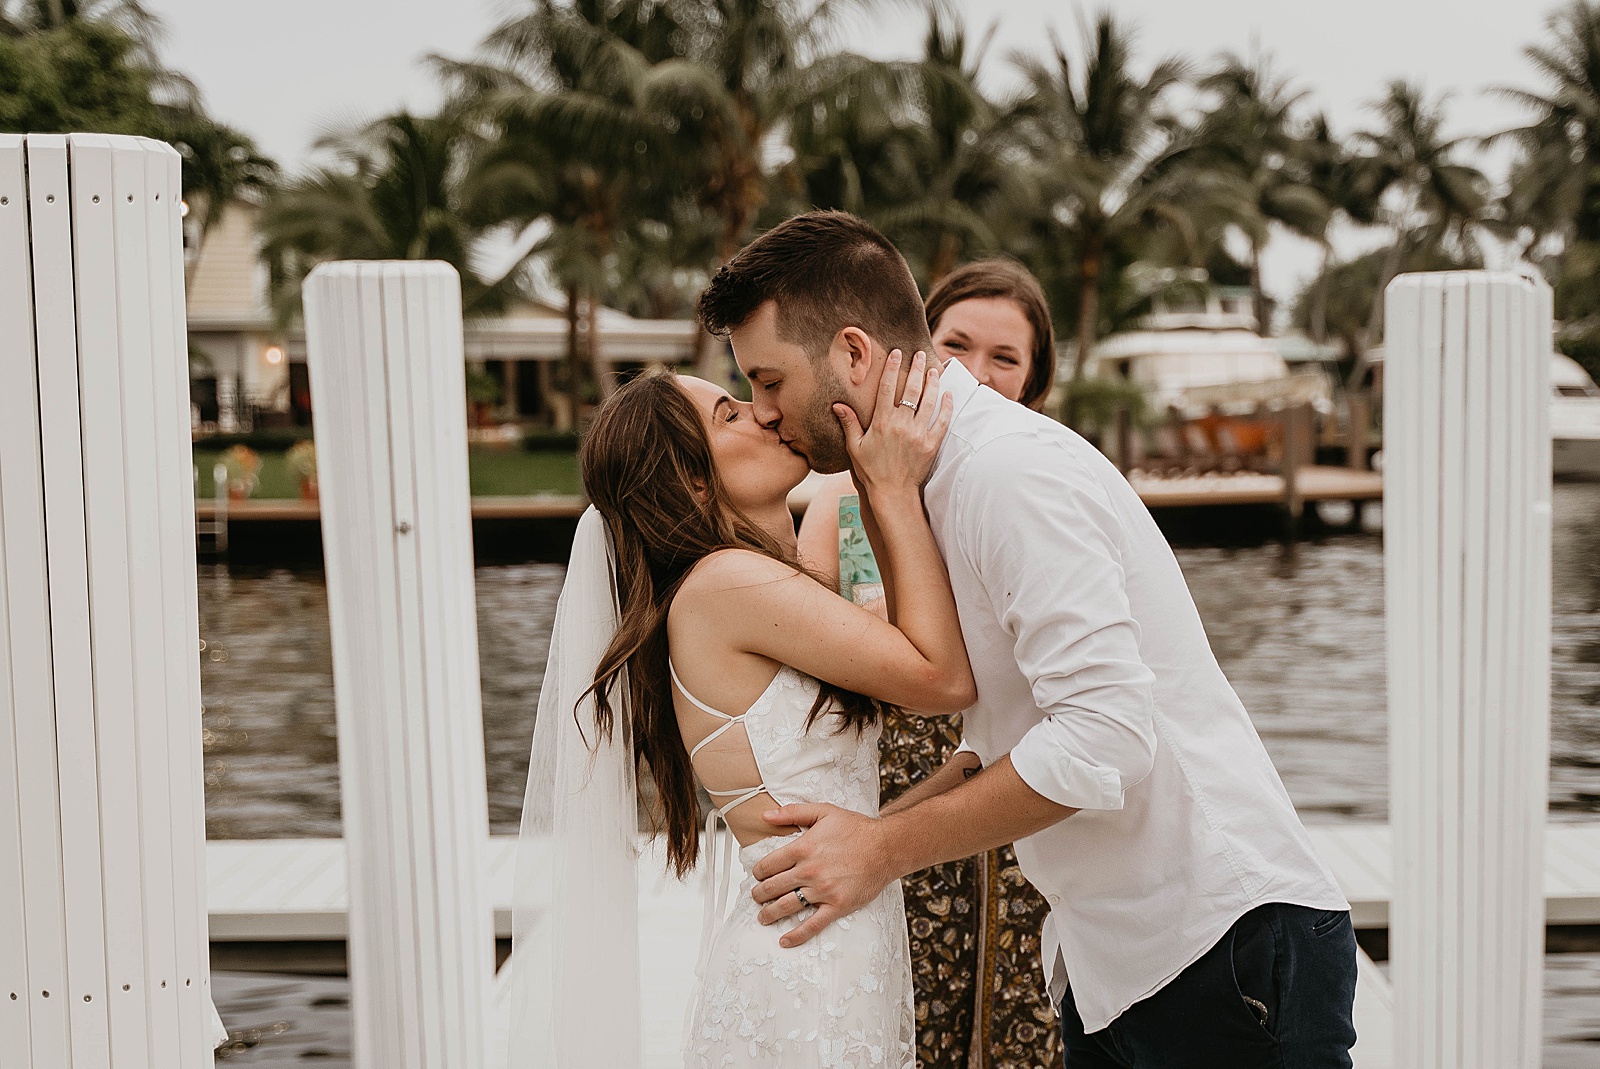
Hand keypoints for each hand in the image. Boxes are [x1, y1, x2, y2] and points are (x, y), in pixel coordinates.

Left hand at [749, 803, 897, 947]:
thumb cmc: (856, 828)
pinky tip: (784, 941)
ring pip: (786, 907)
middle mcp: (809, 870)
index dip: (758, 872)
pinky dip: (796, 935)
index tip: (757, 876)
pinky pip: (812, 925)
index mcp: (803, 847)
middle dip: (759, 894)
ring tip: (763, 917)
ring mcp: (823, 890)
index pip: (768, 865)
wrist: (886, 847)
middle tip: (756, 897)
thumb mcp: (823, 811)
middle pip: (772, 888)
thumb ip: (792, 812)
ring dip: (770, 914)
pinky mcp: (837, 906)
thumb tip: (765, 816)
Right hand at [835, 350, 952, 497]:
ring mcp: (918, 434)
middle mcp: (901, 425)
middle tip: (921, 354)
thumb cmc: (871, 471)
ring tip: (934, 369)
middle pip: (911, 389)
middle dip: (917, 369)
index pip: (887, 388)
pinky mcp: (931, 444)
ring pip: (929, 401)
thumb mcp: (855, 447)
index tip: (897, 354)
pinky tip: (948, 394)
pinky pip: (942, 421)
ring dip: (933, 382)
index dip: (892, 368)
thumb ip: (849, 424)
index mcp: (881, 422)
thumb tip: (837, 405)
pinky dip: (946, 406)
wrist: (892, 493)